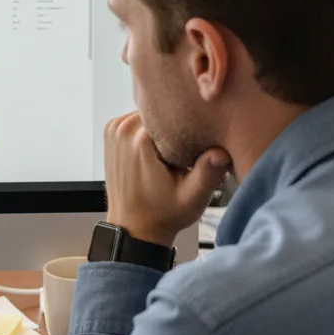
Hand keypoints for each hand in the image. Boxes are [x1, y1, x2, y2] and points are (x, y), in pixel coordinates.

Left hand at [104, 112, 229, 247]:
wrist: (135, 226)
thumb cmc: (163, 213)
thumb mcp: (192, 197)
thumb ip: (208, 173)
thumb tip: (221, 152)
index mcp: (138, 139)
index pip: (173, 108)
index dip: (191, 118)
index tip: (200, 135)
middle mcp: (121, 129)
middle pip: (161, 108)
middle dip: (177, 123)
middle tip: (190, 145)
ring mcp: (114, 129)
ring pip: (151, 111)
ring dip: (165, 126)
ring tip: (176, 149)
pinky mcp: (112, 132)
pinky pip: (139, 118)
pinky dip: (151, 129)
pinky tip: (162, 147)